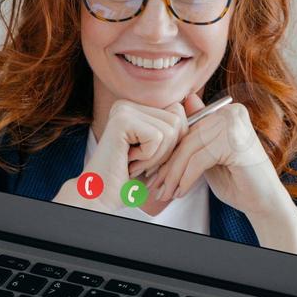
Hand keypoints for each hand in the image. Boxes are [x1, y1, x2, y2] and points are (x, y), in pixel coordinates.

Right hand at [53, 98, 185, 211]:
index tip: (150, 157)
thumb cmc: (129, 178)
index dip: (173, 142)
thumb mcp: (159, 150)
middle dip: (167, 150)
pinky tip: (129, 162)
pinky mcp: (122, 121)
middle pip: (177, 119)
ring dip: (157, 156)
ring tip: (135, 162)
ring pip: (170, 130)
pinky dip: (149, 158)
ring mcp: (123, 110)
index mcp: (135, 107)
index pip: (178, 113)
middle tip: (142, 161)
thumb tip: (194, 100)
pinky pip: (158, 138)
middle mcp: (127, 104)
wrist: (102, 196)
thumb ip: (175, 127)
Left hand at [144, 94, 296, 252]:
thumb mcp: (209, 156)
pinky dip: (186, 179)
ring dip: (173, 175)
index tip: (153, 170)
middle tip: (154, 184)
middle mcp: (231, 113)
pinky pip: (198, 160)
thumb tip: (169, 127)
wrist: (264, 201)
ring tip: (165, 192)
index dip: (169, 151)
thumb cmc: (237, 180)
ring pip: (190, 150)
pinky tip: (180, 192)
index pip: (188, 129)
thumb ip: (195, 138)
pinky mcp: (234, 141)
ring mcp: (234, 124)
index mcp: (227, 111)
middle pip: (187, 138)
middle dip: (167, 165)